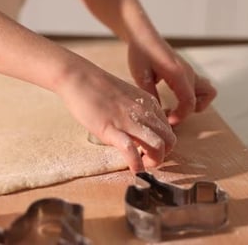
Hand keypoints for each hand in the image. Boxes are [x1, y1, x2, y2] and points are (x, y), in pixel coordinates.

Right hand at [57, 60, 175, 171]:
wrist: (78, 78)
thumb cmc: (98, 87)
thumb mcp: (127, 97)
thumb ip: (136, 112)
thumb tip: (136, 130)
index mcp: (149, 104)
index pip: (168, 130)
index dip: (162, 145)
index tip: (148, 150)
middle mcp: (144, 113)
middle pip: (169, 140)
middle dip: (161, 155)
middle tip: (146, 159)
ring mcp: (129, 121)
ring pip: (158, 146)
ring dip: (154, 161)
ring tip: (142, 165)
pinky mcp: (112, 129)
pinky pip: (131, 151)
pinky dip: (137, 165)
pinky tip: (134, 170)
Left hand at [128, 38, 216, 124]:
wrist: (143, 36)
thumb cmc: (141, 53)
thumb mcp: (141, 76)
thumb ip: (151, 95)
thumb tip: (158, 114)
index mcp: (178, 74)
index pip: (189, 101)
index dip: (181, 116)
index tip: (168, 122)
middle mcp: (188, 73)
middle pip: (204, 98)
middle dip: (188, 111)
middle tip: (170, 115)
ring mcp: (189, 72)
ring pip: (207, 92)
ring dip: (196, 103)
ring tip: (176, 107)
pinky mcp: (186, 72)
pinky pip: (199, 87)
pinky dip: (193, 97)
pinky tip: (174, 99)